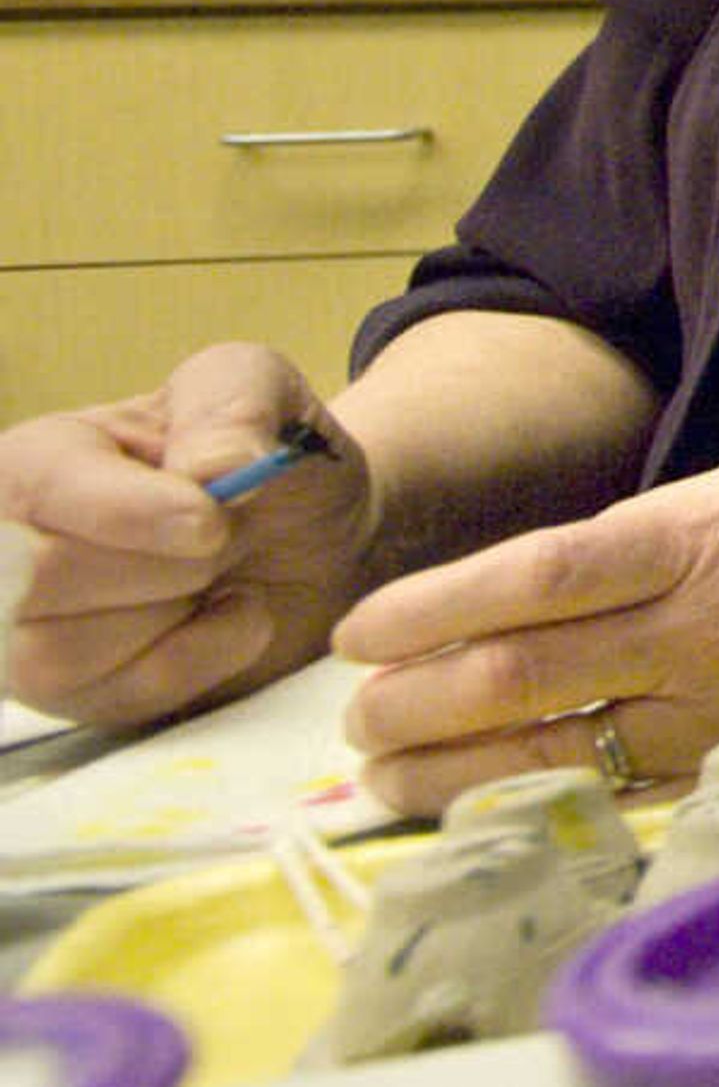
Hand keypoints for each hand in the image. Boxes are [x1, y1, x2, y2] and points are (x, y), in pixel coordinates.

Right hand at [0, 346, 372, 729]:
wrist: (319, 535)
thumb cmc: (268, 456)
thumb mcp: (260, 388)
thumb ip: (232, 401)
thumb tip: (210, 466)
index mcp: (39, 459)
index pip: (42, 490)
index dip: (130, 512)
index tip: (211, 520)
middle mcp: (10, 545)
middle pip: (39, 578)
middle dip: (165, 565)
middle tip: (228, 537)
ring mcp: (30, 630)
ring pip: (59, 653)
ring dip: (175, 615)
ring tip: (223, 575)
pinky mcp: (78, 695)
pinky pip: (118, 698)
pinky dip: (200, 660)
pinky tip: (233, 616)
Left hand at [331, 443, 718, 815]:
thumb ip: (652, 524)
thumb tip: (535, 573)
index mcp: (706, 537)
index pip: (544, 576)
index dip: (438, 607)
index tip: (360, 632)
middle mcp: (708, 628)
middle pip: (530, 674)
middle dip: (420, 701)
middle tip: (353, 719)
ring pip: (562, 753)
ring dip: (454, 771)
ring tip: (384, 775)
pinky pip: (624, 797)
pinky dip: (541, 808)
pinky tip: (478, 813)